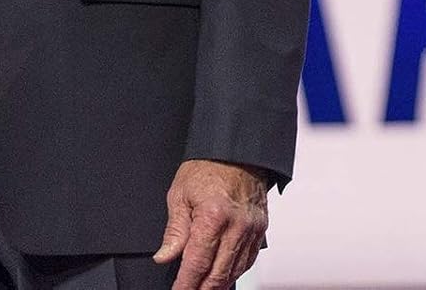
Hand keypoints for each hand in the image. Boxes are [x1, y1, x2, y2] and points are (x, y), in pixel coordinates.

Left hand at [153, 159, 268, 288]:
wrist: (236, 149)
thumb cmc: (208, 166)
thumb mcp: (180, 194)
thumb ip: (174, 230)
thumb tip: (164, 256)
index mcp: (213, 216)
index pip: (197, 263)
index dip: (185, 284)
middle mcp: (236, 225)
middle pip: (218, 274)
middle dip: (202, 289)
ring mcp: (252, 228)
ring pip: (235, 270)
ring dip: (219, 284)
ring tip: (204, 288)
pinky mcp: (261, 227)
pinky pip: (249, 259)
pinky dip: (236, 271)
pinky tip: (224, 275)